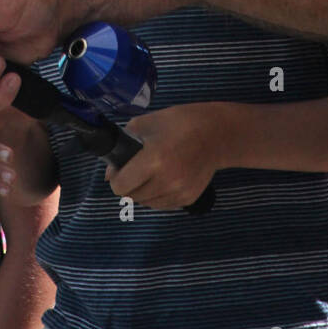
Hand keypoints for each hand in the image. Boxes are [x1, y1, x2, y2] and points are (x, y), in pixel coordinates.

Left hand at [104, 104, 222, 210]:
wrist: (217, 134)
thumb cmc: (180, 122)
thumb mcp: (147, 123)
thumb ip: (124, 144)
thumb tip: (110, 172)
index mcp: (154, 160)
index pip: (121, 186)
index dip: (115, 178)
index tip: (119, 169)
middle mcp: (166, 182)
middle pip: (132, 197)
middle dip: (128, 184)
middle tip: (134, 169)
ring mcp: (179, 193)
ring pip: (146, 203)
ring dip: (142, 191)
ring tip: (150, 173)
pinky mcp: (188, 199)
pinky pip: (162, 205)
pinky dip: (157, 196)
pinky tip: (163, 178)